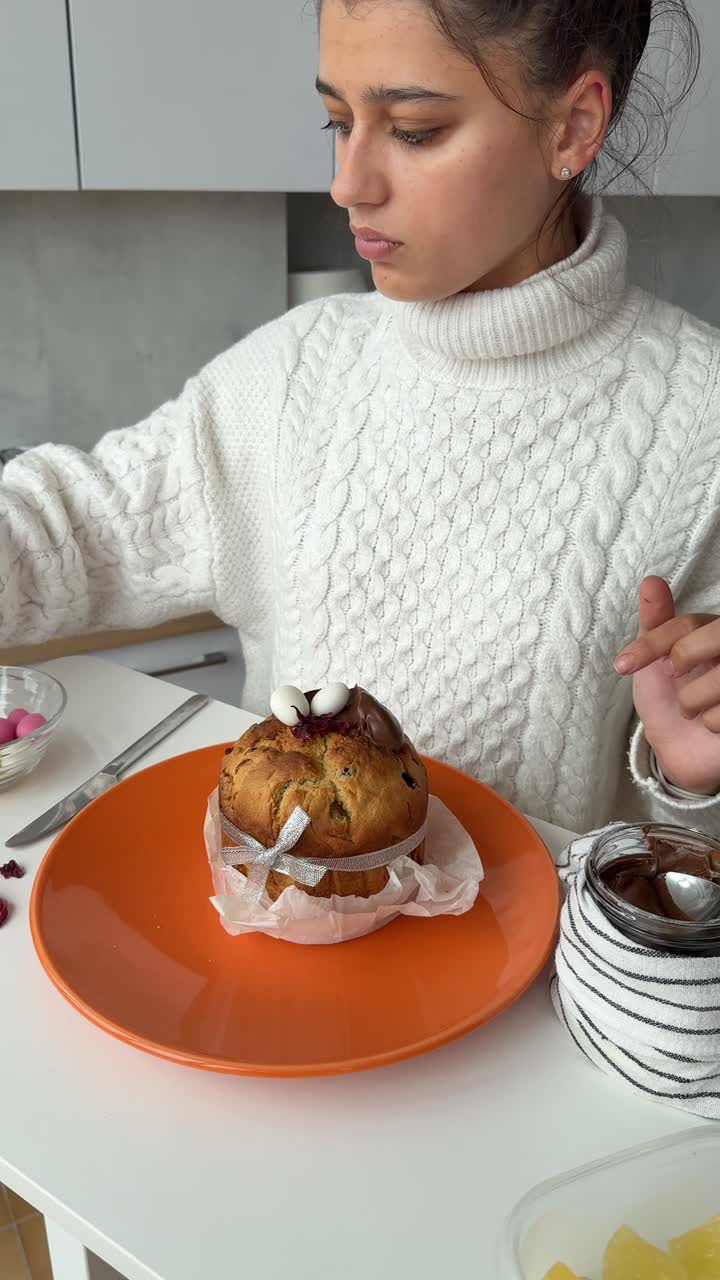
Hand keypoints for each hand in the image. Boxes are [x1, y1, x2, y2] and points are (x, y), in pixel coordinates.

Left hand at [614, 576, 719, 795]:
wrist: (680, 748)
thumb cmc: (668, 698)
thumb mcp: (654, 658)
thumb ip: (656, 622)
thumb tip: (651, 581)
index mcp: (714, 631)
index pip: (686, 624)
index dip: (652, 644)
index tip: (625, 664)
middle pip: (712, 639)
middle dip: (682, 663)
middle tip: (675, 680)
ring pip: (719, 679)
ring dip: (692, 701)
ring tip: (693, 709)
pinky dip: (711, 723)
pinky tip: (712, 724)